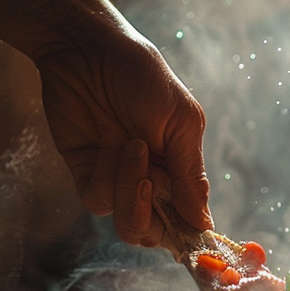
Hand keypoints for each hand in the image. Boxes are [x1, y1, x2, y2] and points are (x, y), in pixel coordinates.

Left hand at [34, 26, 211, 246]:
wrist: (89, 51)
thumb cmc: (144, 78)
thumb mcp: (181, 122)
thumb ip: (191, 175)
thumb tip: (205, 224)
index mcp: (181, 170)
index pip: (189, 219)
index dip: (191, 234)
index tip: (193, 239)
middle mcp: (150, 181)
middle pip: (156, 232)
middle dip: (152, 213)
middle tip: (149, 179)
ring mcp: (116, 179)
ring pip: (127, 222)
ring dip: (129, 189)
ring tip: (130, 145)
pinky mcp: (85, 173)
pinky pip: (97, 201)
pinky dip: (105, 179)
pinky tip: (106, 147)